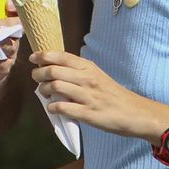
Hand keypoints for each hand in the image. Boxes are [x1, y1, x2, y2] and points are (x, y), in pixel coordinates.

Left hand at [30, 50, 168, 141]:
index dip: (43, 55)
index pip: (61, 56)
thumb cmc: (112, 94)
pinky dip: (53, 107)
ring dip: (43, 90)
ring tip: (44, 94)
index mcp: (88, 67)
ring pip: (55, 87)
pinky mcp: (88, 113)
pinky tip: (53, 108)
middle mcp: (87, 79)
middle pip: (53, 70)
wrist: (134, 112)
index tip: (33, 59)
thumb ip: (77, 72)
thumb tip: (53, 70)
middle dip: (38, 74)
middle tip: (36, 79)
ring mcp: (87, 96)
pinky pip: (63, 108)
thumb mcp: (96, 75)